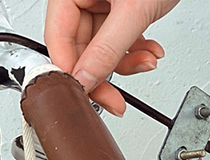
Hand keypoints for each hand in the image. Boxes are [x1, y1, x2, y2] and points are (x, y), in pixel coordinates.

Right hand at [45, 0, 179, 114]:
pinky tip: (150, 51)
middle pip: (81, 50)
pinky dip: (136, 53)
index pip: (59, 40)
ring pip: (103, 50)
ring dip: (127, 64)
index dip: (72, 72)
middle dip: (105, 74)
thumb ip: (108, 49)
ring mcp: (101, 5)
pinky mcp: (120, 12)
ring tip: (147, 62)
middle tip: (116, 100)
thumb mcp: (131, 12)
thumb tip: (87, 79)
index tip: (88, 94)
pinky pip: (120, 42)